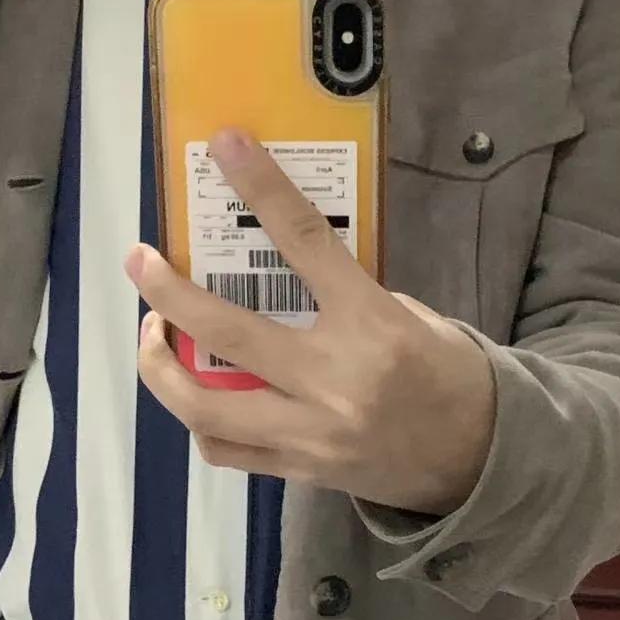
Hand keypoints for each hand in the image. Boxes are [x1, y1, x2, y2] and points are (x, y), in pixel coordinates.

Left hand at [127, 130, 496, 515]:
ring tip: (151, 334)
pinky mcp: (299, 471)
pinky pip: (224, 449)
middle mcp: (334, 380)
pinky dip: (198, 420)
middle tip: (140, 262)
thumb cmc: (447, 376)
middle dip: (168, 292)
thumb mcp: (411, 318)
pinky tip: (193, 395)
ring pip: (205, 407)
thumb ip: (346, 299)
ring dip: (161, 368)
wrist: (479, 461)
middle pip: (226, 332)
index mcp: (372, 325)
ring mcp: (311, 433)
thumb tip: (282, 278)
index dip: (260, 188)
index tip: (225, 147)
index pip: (306, 242)